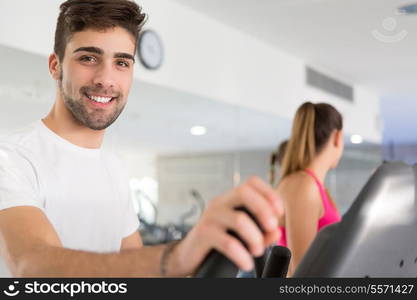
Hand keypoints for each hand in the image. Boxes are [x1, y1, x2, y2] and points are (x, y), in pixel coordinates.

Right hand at [168, 176, 282, 275]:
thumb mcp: (242, 235)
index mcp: (230, 199)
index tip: (280, 212)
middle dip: (263, 209)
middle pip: (244, 192)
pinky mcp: (203, 234)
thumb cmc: (217, 242)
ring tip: (258, 251)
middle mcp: (220, 203)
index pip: (251, 182)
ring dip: (255, 237)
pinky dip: (241, 255)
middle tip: (272, 227)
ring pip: (239, 219)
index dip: (269, 193)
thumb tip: (276, 231)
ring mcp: (210, 217)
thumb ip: (261, 232)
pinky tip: (246, 263)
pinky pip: (227, 242)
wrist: (188, 255)